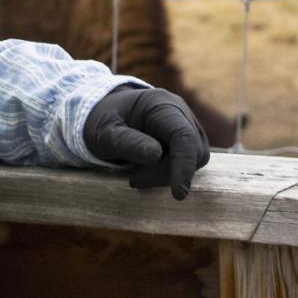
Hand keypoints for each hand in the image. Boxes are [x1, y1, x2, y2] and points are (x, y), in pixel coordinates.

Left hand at [83, 86, 209, 199]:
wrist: (104, 113)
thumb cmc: (103, 121)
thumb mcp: (105, 133)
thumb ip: (127, 141)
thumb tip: (156, 155)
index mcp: (159, 103)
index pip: (183, 135)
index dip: (184, 165)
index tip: (178, 194)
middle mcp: (179, 110)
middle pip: (191, 149)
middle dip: (166, 173)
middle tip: (134, 180)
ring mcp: (185, 124)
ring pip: (193, 159)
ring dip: (167, 175)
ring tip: (136, 174)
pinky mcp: (185, 140)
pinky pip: (187, 162)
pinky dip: (168, 173)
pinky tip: (146, 172)